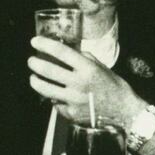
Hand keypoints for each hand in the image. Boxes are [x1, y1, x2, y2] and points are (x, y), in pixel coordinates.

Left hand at [27, 36, 141, 126]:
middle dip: (35, 64)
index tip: (34, 41)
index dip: (45, 45)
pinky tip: (54, 95)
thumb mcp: (101, 67)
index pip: (61, 52)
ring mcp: (73, 100)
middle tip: (31, 61)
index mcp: (88, 68)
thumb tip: (68, 52)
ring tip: (33, 78)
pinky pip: (56, 104)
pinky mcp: (71, 113)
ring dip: (36, 82)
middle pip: (48, 71)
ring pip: (46, 89)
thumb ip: (84, 58)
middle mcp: (79, 83)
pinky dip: (53, 98)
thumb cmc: (113, 86)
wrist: (124, 111)